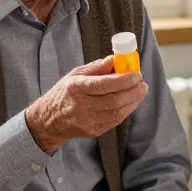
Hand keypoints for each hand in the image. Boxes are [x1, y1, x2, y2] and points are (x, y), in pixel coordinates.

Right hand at [26, 55, 147, 152]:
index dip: (123, 80)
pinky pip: (115, 121)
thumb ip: (96, 67)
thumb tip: (115, 59)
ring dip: (133, 102)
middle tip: (142, 84)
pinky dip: (126, 111)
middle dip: (133, 91)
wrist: (49, 120)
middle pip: (114, 100)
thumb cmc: (64, 93)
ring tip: (140, 92)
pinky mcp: (93, 131)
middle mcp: (81, 105)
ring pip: (117, 112)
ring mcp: (87, 121)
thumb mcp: (75, 75)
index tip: (136, 75)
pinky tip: (130, 102)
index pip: (103, 85)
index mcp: (76, 88)